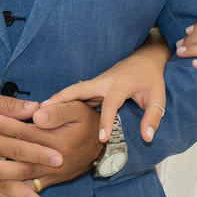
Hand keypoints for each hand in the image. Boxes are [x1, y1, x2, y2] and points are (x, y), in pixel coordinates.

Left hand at [0, 101, 103, 196]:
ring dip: (1, 192)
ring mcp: (50, 175)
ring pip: (23, 184)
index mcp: (56, 141)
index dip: (5, 125)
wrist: (103, 144)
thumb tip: (37, 114)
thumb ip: (57, 111)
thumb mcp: (77, 109)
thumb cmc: (86, 121)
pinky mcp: (49, 181)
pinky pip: (29, 192)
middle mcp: (52, 162)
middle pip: (21, 165)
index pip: (26, 133)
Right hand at [42, 33, 169, 142]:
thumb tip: (147, 138)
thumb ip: (153, 117)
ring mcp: (97, 82)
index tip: (101, 138)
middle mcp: (105, 81)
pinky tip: (50, 111)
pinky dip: (63, 100)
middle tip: (44, 111)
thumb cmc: (151, 79)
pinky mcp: (94, 85)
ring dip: (57, 99)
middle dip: (63, 100)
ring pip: (74, 91)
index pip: (111, 103)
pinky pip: (77, 93)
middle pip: (80, 89)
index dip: (106, 120)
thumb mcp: (158, 97)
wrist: (145, 58)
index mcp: (121, 84)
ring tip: (38, 112)